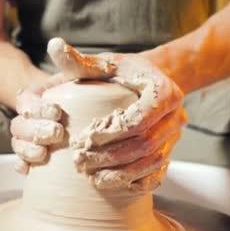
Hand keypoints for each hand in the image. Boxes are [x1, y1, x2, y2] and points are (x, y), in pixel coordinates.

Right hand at [9, 38, 118, 173]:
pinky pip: (26, 164)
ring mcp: (37, 138)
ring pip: (19, 145)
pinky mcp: (45, 158)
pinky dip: (25, 168)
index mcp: (40, 97)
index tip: (56, 111)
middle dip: (33, 131)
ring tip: (44, 155)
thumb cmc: (102, 88)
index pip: (26, 102)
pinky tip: (31, 173)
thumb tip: (55, 43)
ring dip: (26, 151)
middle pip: (18, 126)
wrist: (117, 106)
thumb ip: (74, 62)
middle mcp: (34, 117)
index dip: (35, 109)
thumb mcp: (90, 73)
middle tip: (57, 134)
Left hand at [64, 43, 186, 191]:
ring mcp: (175, 136)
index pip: (139, 118)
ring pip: (152, 162)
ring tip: (92, 178)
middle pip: (145, 144)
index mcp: (163, 92)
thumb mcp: (104, 63)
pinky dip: (137, 182)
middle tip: (81, 162)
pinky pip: (159, 173)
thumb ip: (79, 60)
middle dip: (112, 156)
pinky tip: (113, 185)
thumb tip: (54, 45)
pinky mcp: (170, 151)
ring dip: (122, 173)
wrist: (151, 80)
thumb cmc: (123, 72)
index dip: (113, 132)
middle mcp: (175, 116)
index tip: (85, 138)